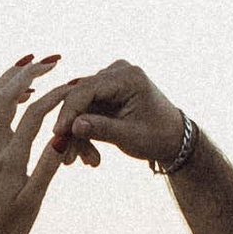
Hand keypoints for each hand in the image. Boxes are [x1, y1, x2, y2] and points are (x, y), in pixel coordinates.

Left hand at [0, 53, 73, 233]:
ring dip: (12, 77)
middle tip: (52, 58)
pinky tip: (19, 93)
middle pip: (6, 96)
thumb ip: (47, 165)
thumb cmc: (6, 227)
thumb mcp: (32, 200)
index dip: (56, 96)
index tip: (75, 84)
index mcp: (9, 159)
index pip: (34, 115)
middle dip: (29, 72)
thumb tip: (63, 135)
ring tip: (33, 64)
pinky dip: (3, 94)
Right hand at [40, 58, 184, 170]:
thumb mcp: (130, 136)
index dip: (69, 112)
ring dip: (79, 133)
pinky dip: (86, 130)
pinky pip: (88, 109)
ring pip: (82, 106)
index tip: (57, 135)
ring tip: (83, 161)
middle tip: (66, 156)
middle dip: (73, 127)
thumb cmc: (158, 137)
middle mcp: (118, 72)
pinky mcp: (108, 91)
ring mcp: (112, 80)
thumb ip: (101, 129)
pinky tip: (87, 154)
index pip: (87, 89)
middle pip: (81, 97)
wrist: (175, 139)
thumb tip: (71, 127)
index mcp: (128, 77)